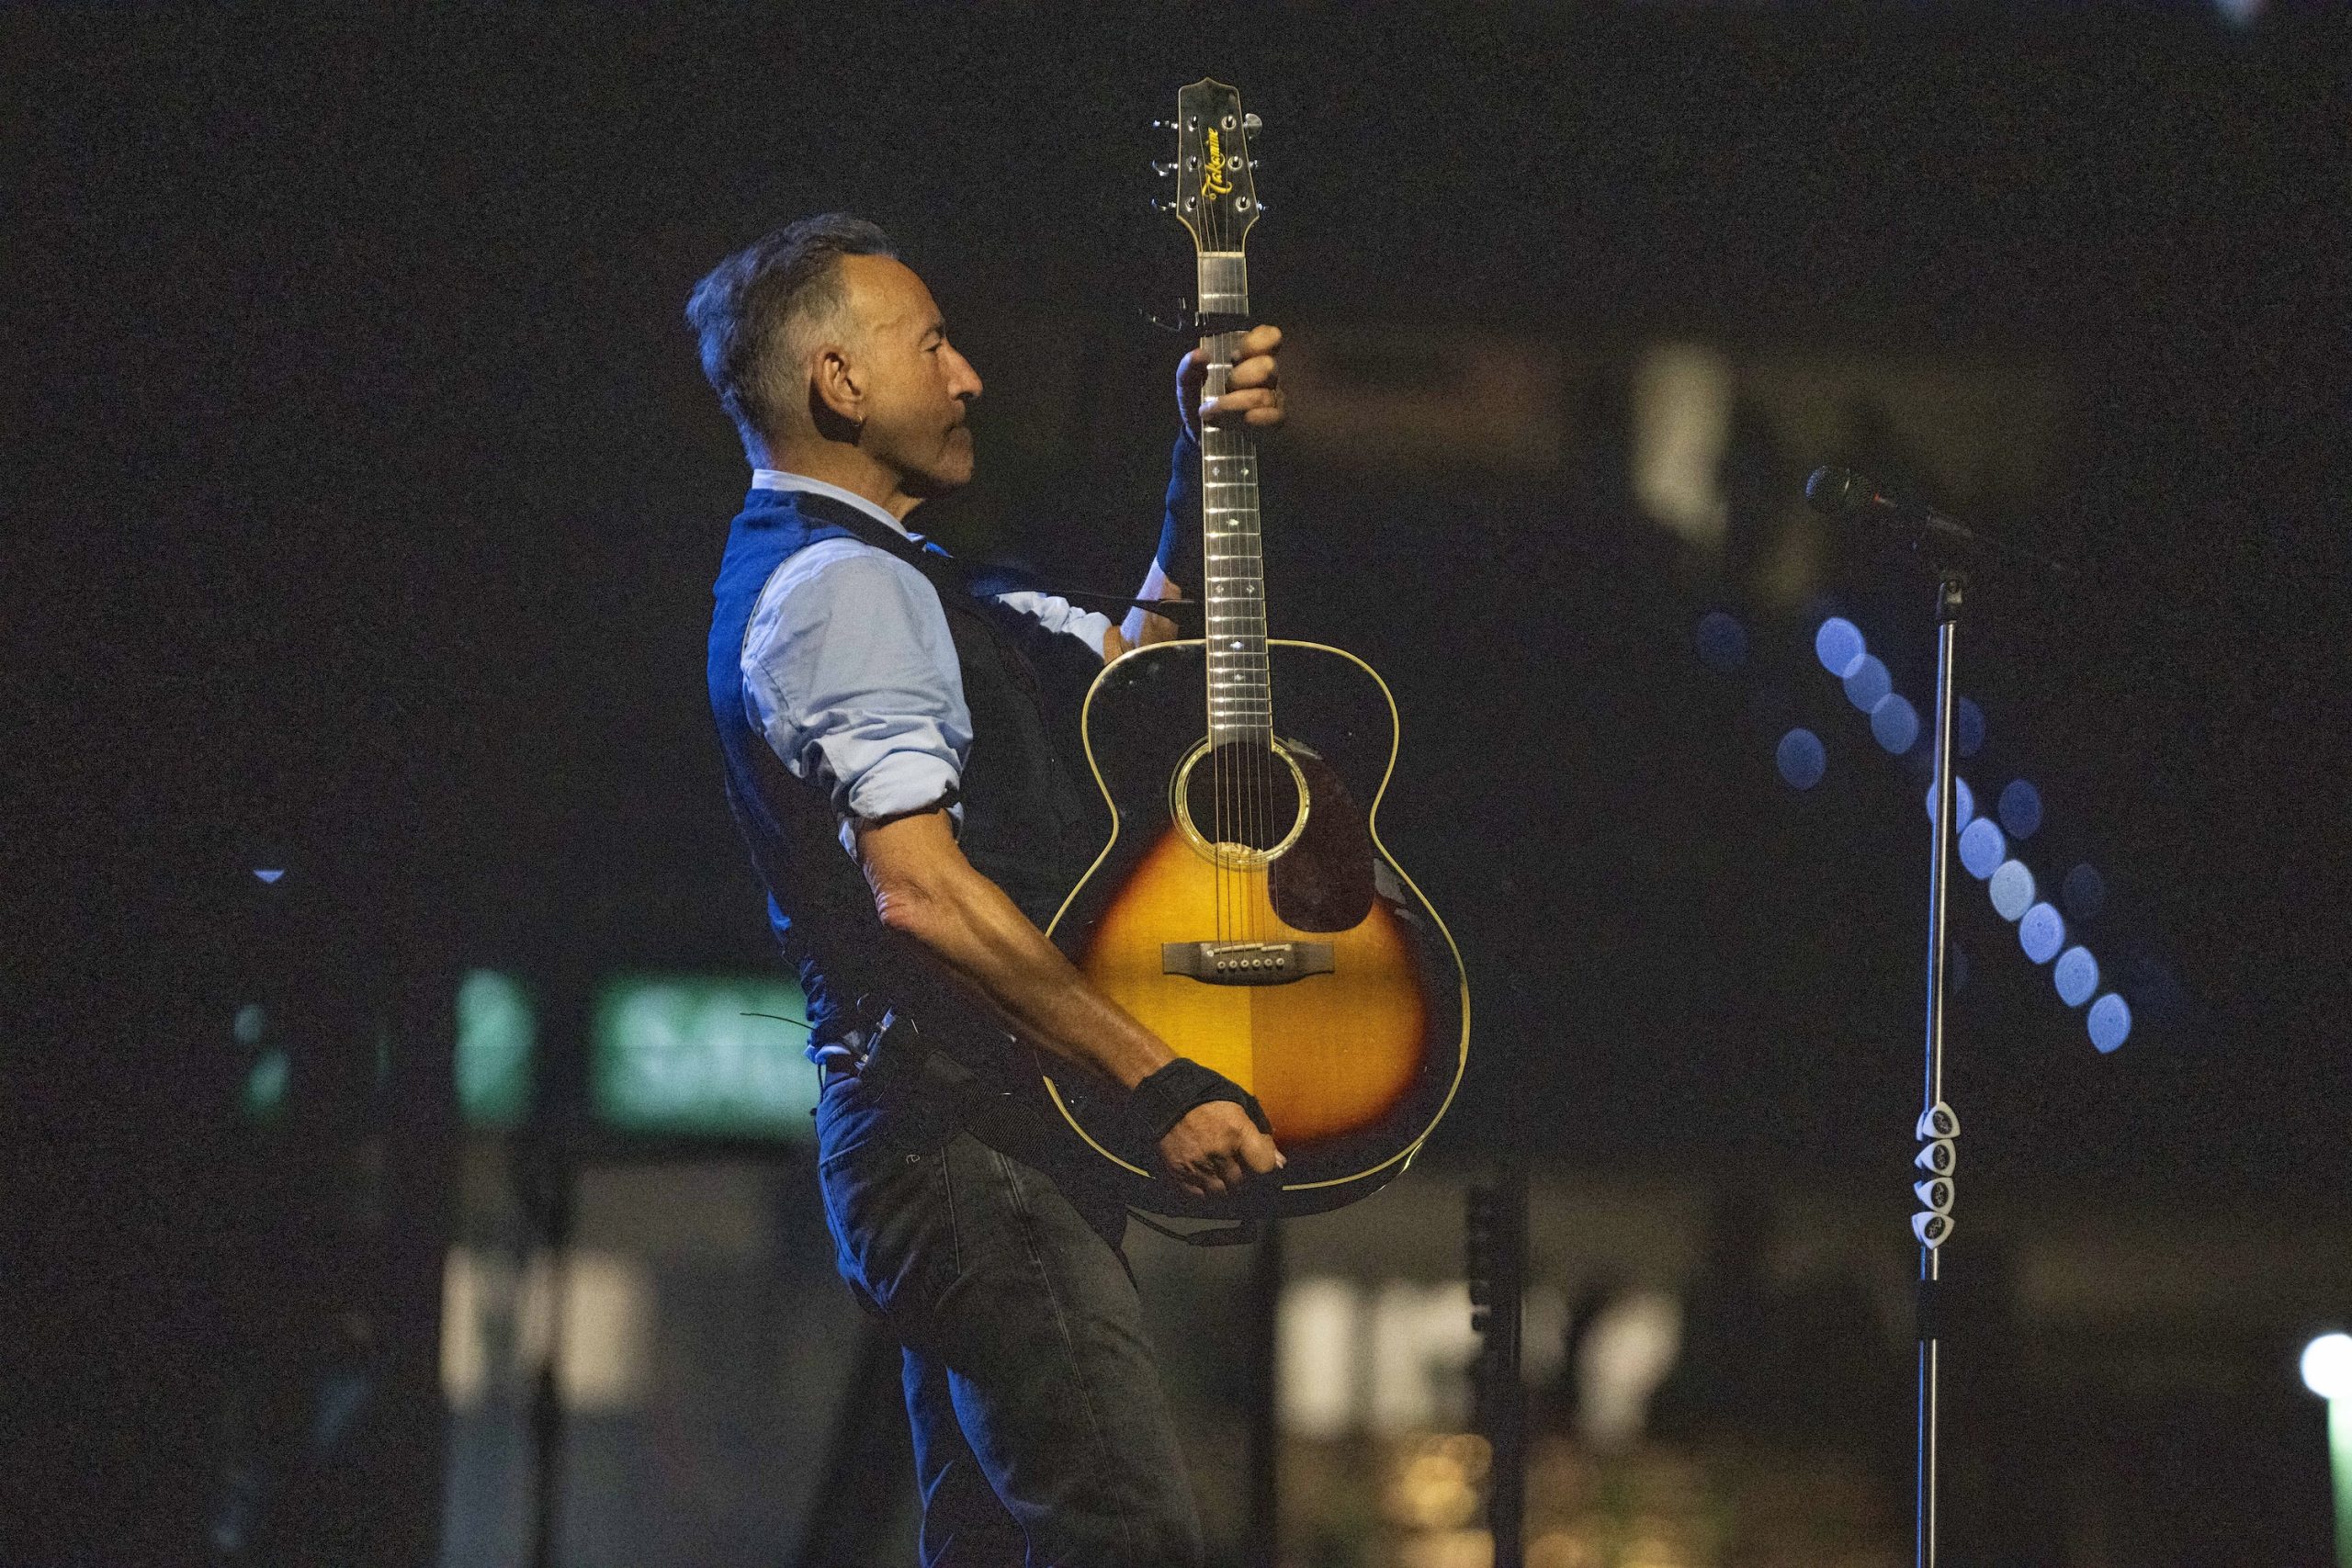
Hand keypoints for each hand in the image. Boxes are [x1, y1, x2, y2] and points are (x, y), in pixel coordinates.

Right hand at [1156, 1099, 1284, 1199]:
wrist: (1166, 1096)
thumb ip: (1260, 1135)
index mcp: (1237, 1131)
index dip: (1266, 1169)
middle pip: (1242, 1183)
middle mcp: (1218, 1152)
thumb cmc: (1206, 1099)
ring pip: (1222, 1193)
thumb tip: (1279, 1162)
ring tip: (1224, 1177)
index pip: (1264, 1167)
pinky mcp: (1179, 1172)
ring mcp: (1197, 1165)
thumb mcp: (1239, 1106)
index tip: (1262, 1167)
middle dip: (1245, 1180)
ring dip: (1226, 1188)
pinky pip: (1199, 1196)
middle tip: (1242, 1171)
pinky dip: (1206, 1192)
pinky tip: (1208, 1180)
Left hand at [1177, 324, 1284, 443]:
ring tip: (1212, 413)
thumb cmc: (1199, 400)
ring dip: (1235, 405)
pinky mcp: (1273, 422)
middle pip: (1267, 367)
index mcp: (1248, 358)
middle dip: (1241, 377)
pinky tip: (1243, 420)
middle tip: (1224, 387)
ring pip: (1265, 396)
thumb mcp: (1188, 382)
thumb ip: (1189, 366)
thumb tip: (1199, 354)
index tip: (1234, 357)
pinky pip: (1274, 417)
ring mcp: (1273, 398)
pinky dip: (1257, 419)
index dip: (1256, 343)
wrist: (1198, 432)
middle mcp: (1266, 375)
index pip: (1270, 337)